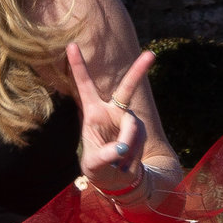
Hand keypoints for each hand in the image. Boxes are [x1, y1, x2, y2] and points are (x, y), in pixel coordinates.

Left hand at [67, 42, 155, 191]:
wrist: (115, 178)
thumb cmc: (98, 167)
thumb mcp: (94, 164)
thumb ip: (105, 155)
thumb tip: (121, 148)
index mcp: (93, 112)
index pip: (85, 85)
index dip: (78, 66)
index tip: (71, 45)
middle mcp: (112, 111)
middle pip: (127, 89)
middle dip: (139, 71)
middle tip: (151, 54)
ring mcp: (128, 120)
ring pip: (132, 128)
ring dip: (126, 147)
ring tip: (118, 163)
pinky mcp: (140, 131)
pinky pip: (137, 141)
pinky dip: (131, 156)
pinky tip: (125, 164)